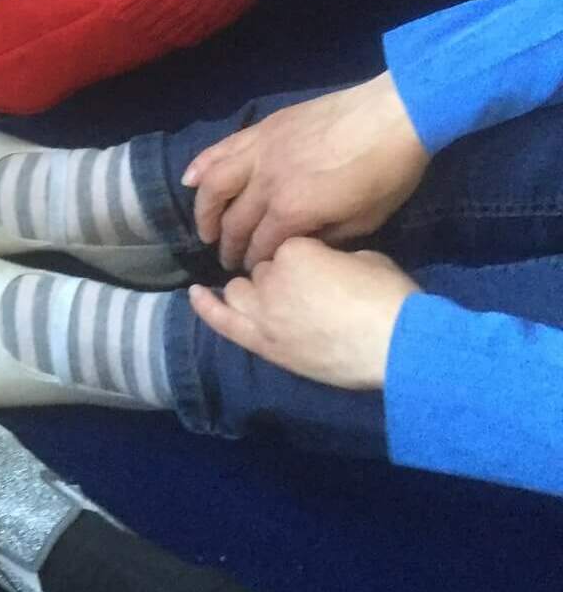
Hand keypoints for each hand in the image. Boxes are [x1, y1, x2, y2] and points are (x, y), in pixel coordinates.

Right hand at [183, 73, 429, 270]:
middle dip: (229, 247)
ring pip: (214, 185)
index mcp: (293, 210)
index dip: (254, 263)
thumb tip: (301, 246)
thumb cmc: (387, 172)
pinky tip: (190, 180)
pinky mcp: (262, 130)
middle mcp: (266, 183)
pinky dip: (201, 165)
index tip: (253, 274)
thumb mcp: (366, 220)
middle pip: (234, 222)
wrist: (394, 114)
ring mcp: (260, 152)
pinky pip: (221, 149)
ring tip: (204, 229)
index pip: (261, 246)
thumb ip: (327, 237)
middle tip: (228, 262)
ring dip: (203, 212)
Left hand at [189, 239, 416, 389]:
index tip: (322, 266)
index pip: (284, 245)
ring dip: (254, 292)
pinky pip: (222, 321)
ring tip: (273, 299)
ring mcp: (261, 312)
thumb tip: (324, 261)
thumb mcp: (364, 257)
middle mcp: (269, 277)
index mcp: (294, 249)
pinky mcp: (262, 343)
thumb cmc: (389, 298)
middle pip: (262, 270)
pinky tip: (194, 294)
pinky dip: (206, 306)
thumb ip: (332, 254)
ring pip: (241, 291)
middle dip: (279, 275)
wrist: (397, 346)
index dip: (304, 256)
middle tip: (309, 290)